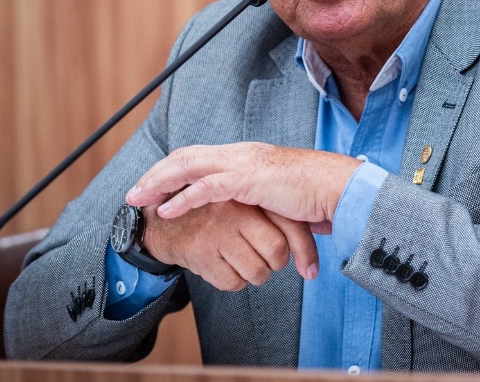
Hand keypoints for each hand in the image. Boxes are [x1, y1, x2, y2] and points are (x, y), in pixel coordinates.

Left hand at [126, 142, 359, 228]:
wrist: (338, 188)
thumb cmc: (315, 194)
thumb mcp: (279, 194)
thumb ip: (259, 199)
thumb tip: (250, 214)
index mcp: (247, 155)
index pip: (199, 155)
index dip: (172, 170)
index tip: (152, 186)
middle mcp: (241, 154)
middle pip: (186, 157)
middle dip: (156, 175)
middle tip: (133, 194)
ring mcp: (244, 164)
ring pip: (189, 167)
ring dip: (159, 184)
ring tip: (138, 200)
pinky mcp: (250, 180)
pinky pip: (207, 188)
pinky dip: (182, 198)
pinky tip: (166, 211)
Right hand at [141, 201, 319, 288]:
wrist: (163, 222)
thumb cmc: (216, 214)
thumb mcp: (245, 202)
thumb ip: (276, 214)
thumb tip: (316, 240)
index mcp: (251, 196)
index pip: (291, 227)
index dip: (305, 251)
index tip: (310, 269)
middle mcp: (235, 212)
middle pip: (277, 252)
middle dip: (277, 265)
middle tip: (269, 263)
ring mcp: (217, 233)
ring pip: (256, 272)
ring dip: (257, 276)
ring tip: (248, 265)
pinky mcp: (201, 254)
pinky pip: (232, 282)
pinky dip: (235, 282)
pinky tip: (227, 269)